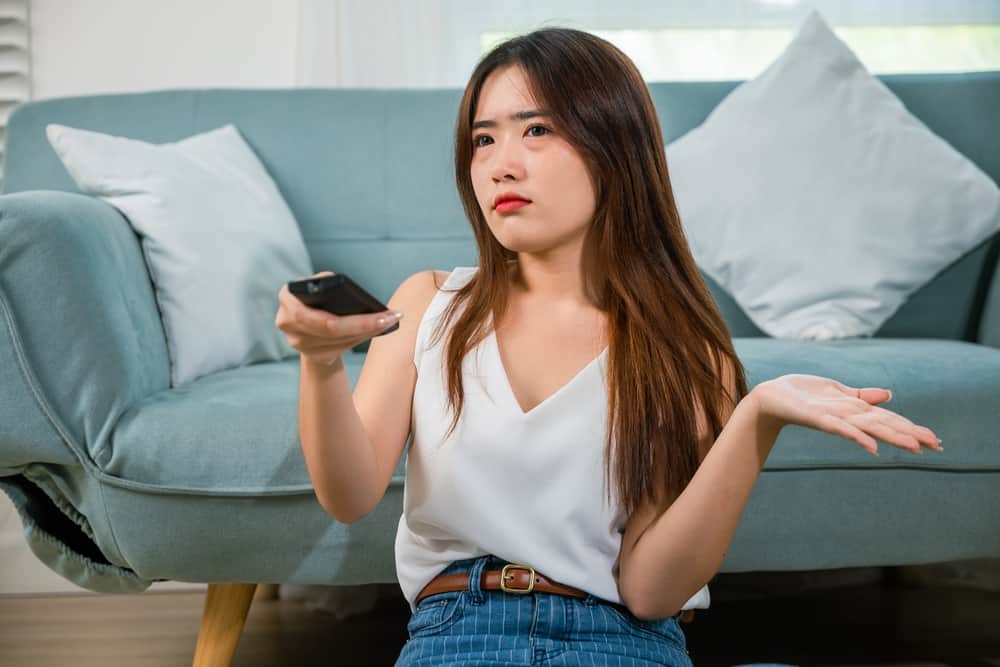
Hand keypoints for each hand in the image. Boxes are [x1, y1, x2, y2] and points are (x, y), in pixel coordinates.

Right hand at [275, 270, 402, 366]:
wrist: (306, 320)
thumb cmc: (316, 296)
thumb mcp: (320, 284)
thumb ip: (329, 285)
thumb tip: (353, 295)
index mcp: (287, 296)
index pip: (318, 311)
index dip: (350, 315)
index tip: (376, 311)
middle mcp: (286, 320)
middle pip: (331, 329)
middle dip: (364, 324)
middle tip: (391, 317)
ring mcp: (296, 341)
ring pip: (338, 340)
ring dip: (367, 331)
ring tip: (390, 320)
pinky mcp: (310, 354)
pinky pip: (340, 348)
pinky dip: (360, 337)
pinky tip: (379, 328)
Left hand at [750, 374, 941, 456]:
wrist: (771, 397)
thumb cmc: (802, 394)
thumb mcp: (836, 390)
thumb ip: (862, 396)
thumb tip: (889, 395)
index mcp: (855, 410)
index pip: (889, 418)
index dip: (911, 427)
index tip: (935, 440)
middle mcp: (849, 417)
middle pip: (885, 425)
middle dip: (910, 435)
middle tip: (936, 446)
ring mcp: (835, 418)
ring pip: (868, 428)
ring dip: (891, 437)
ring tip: (915, 447)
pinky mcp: (818, 418)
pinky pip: (840, 428)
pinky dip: (856, 437)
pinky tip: (872, 448)